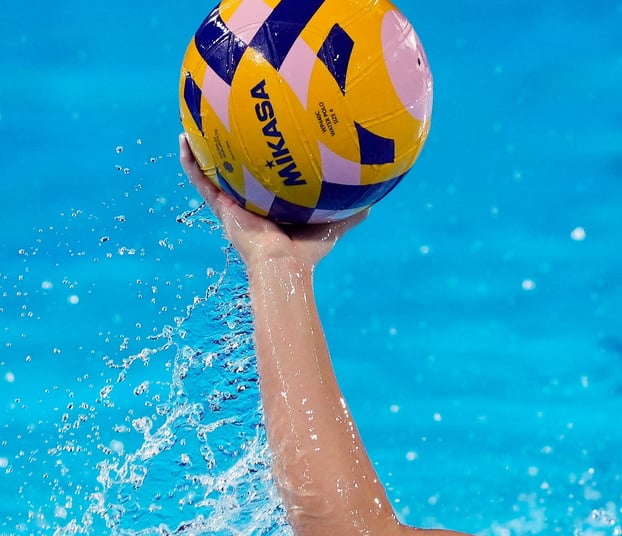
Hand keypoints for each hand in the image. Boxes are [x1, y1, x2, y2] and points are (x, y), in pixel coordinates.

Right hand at [178, 134, 367, 269]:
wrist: (283, 265)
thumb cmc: (308, 251)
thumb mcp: (333, 224)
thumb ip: (351, 213)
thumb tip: (376, 200)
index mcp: (272, 206)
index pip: (265, 181)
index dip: (262, 163)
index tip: (262, 140)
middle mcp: (249, 204)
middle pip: (237, 172)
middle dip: (230, 152)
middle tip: (224, 124)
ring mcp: (232, 205)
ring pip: (212, 172)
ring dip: (202, 150)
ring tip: (193, 124)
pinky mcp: (220, 208)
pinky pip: (200, 181)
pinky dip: (190, 162)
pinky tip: (183, 140)